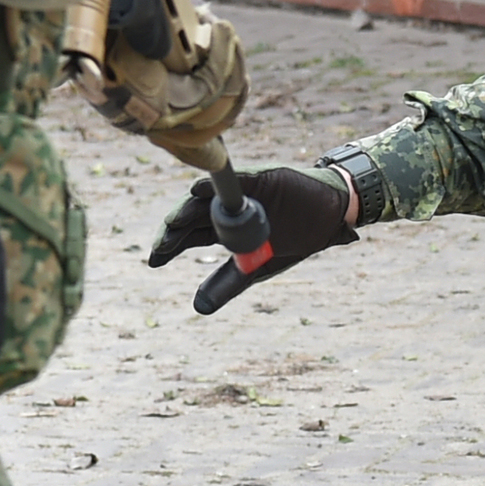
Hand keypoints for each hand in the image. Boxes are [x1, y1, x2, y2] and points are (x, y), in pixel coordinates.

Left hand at [147, 165, 358, 309]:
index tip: (154, 261)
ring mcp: (242, 193)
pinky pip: (235, 182)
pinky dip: (216, 186)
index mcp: (225, 229)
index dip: (170, 246)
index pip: (189, 235)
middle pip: (192, 217)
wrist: (329, 218)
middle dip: (174, 231)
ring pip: (207, 199)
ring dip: (188, 209)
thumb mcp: (258, 266)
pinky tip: (197, 191)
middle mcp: (227, 209)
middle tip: (160, 246)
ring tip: (173, 223)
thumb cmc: (294, 240)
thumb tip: (199, 306)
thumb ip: (229, 282)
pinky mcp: (260, 179)